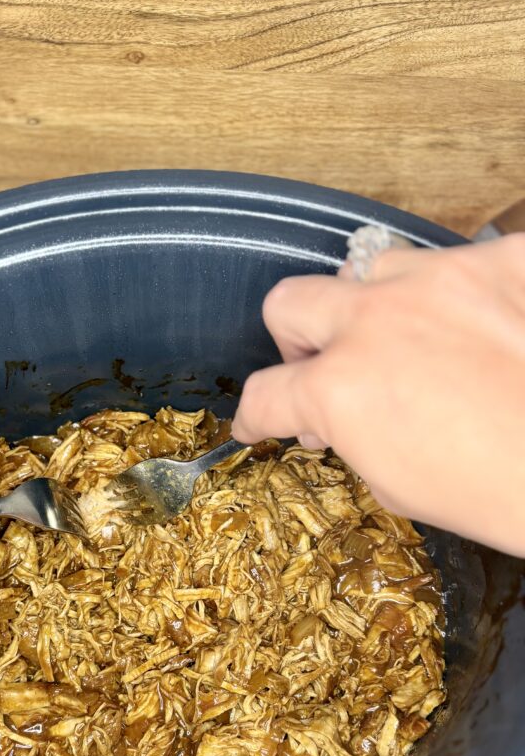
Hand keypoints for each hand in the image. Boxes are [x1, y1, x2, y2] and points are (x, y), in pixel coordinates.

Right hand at [232, 233, 524, 555]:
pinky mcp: (505, 261)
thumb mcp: (399, 486)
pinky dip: (460, 295)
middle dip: (296, 341)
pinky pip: (459, 262)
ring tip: (419, 343)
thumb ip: (350, 435)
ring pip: (374, 270)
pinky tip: (483, 327)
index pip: (265, 394)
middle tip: (326, 367)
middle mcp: (377, 320)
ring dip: (380, 309)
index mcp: (341, 389)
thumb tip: (336, 419)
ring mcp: (442, 281)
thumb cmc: (504, 494)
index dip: (255, 415)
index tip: (260, 421)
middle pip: (290, 303)